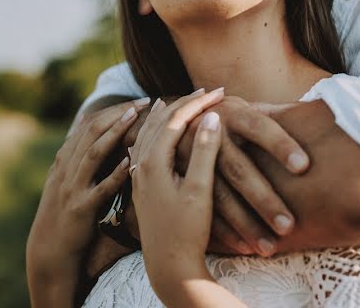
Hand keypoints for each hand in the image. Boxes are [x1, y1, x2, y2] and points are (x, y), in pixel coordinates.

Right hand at [25, 101, 140, 304]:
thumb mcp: (67, 179)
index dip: (114, 109)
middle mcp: (67, 168)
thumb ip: (79, 154)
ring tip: (135, 118)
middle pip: (92, 131)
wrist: (50, 249)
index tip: (139, 101)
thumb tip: (93, 124)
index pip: (90, 124)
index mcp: (66, 159)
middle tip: (144, 101)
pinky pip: (99, 188)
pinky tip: (129, 162)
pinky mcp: (80, 209)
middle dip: (118, 113)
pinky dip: (113, 173)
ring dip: (114, 133)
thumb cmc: (66, 212)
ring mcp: (72, 187)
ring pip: (93, 153)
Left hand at [130, 88, 224, 293]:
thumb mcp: (200, 191)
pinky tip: (158, 132)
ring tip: (178, 101)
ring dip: (166, 114)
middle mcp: (140, 165)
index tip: (220, 91)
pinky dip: (155, 131)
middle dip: (183, 103)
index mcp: (153, 161)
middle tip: (206, 91)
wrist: (168, 268)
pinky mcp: (141, 186)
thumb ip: (205, 153)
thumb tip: (211, 117)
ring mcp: (138, 175)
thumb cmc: (187, 232)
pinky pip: (144, 146)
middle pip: (158, 121)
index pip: (175, 119)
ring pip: (148, 133)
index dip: (198, 102)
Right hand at [175, 96, 309, 256]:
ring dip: (246, 223)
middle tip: (288, 226)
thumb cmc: (234, 120)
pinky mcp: (185, 181)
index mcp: (231, 112)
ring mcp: (194, 160)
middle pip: (238, 169)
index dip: (280, 145)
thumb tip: (326, 113)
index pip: (258, 126)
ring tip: (270, 247)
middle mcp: (210, 134)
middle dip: (263, 198)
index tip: (303, 167)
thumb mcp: (247, 108)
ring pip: (220, 196)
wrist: (183, 123)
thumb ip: (279, 114)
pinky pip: (205, 211)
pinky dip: (226, 232)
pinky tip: (246, 248)